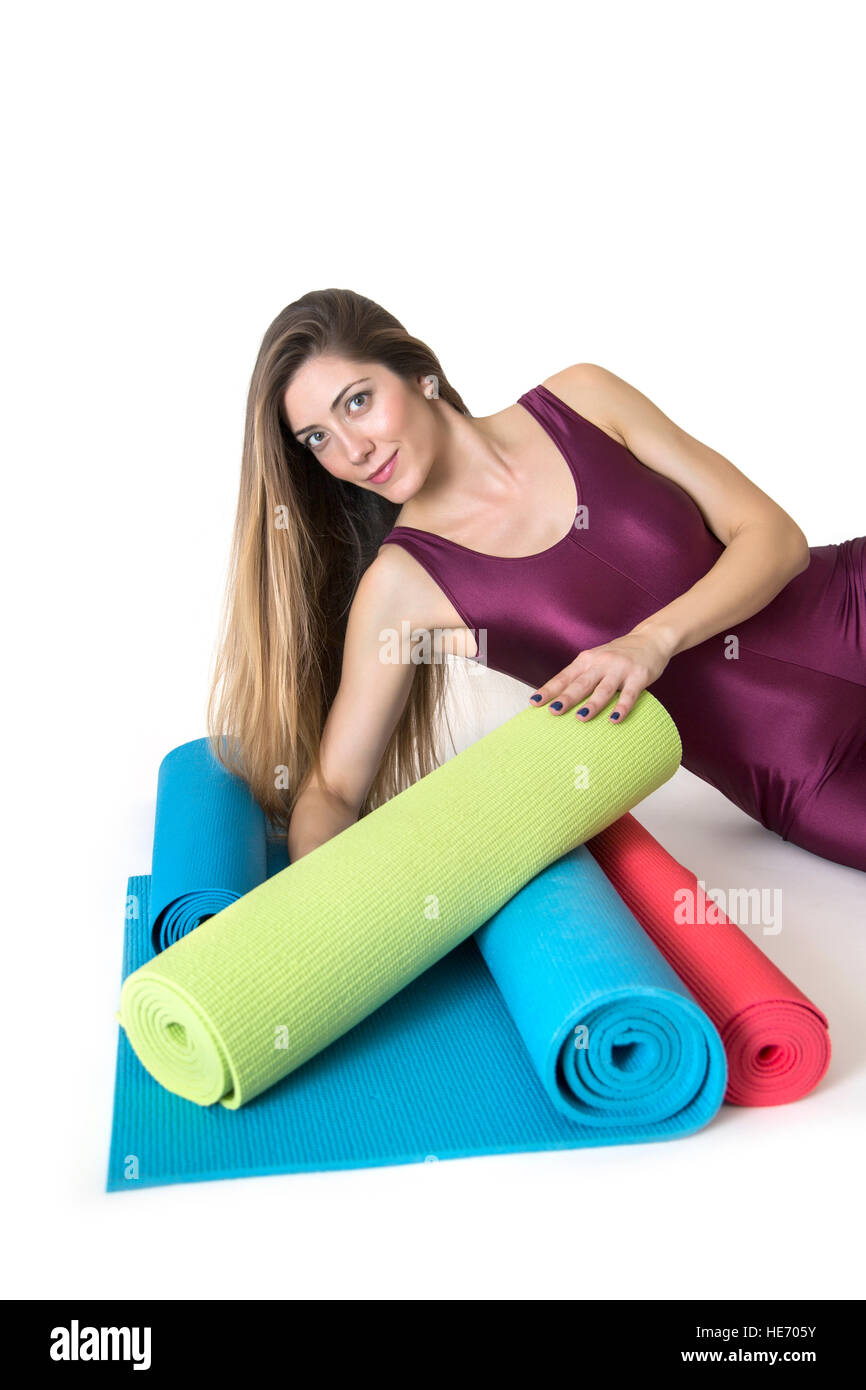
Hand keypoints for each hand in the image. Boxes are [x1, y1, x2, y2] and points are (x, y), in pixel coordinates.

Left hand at [528, 625, 675, 722]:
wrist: (651, 638)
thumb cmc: (619, 654)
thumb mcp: (596, 659)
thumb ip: (581, 675)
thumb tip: (558, 699)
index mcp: (586, 660)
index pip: (564, 677)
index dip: (549, 689)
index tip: (534, 702)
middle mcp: (601, 663)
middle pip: (580, 684)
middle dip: (566, 698)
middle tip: (553, 712)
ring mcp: (620, 669)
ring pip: (603, 689)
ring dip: (592, 704)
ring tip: (581, 718)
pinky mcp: (639, 676)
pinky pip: (629, 694)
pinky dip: (622, 707)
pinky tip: (614, 719)